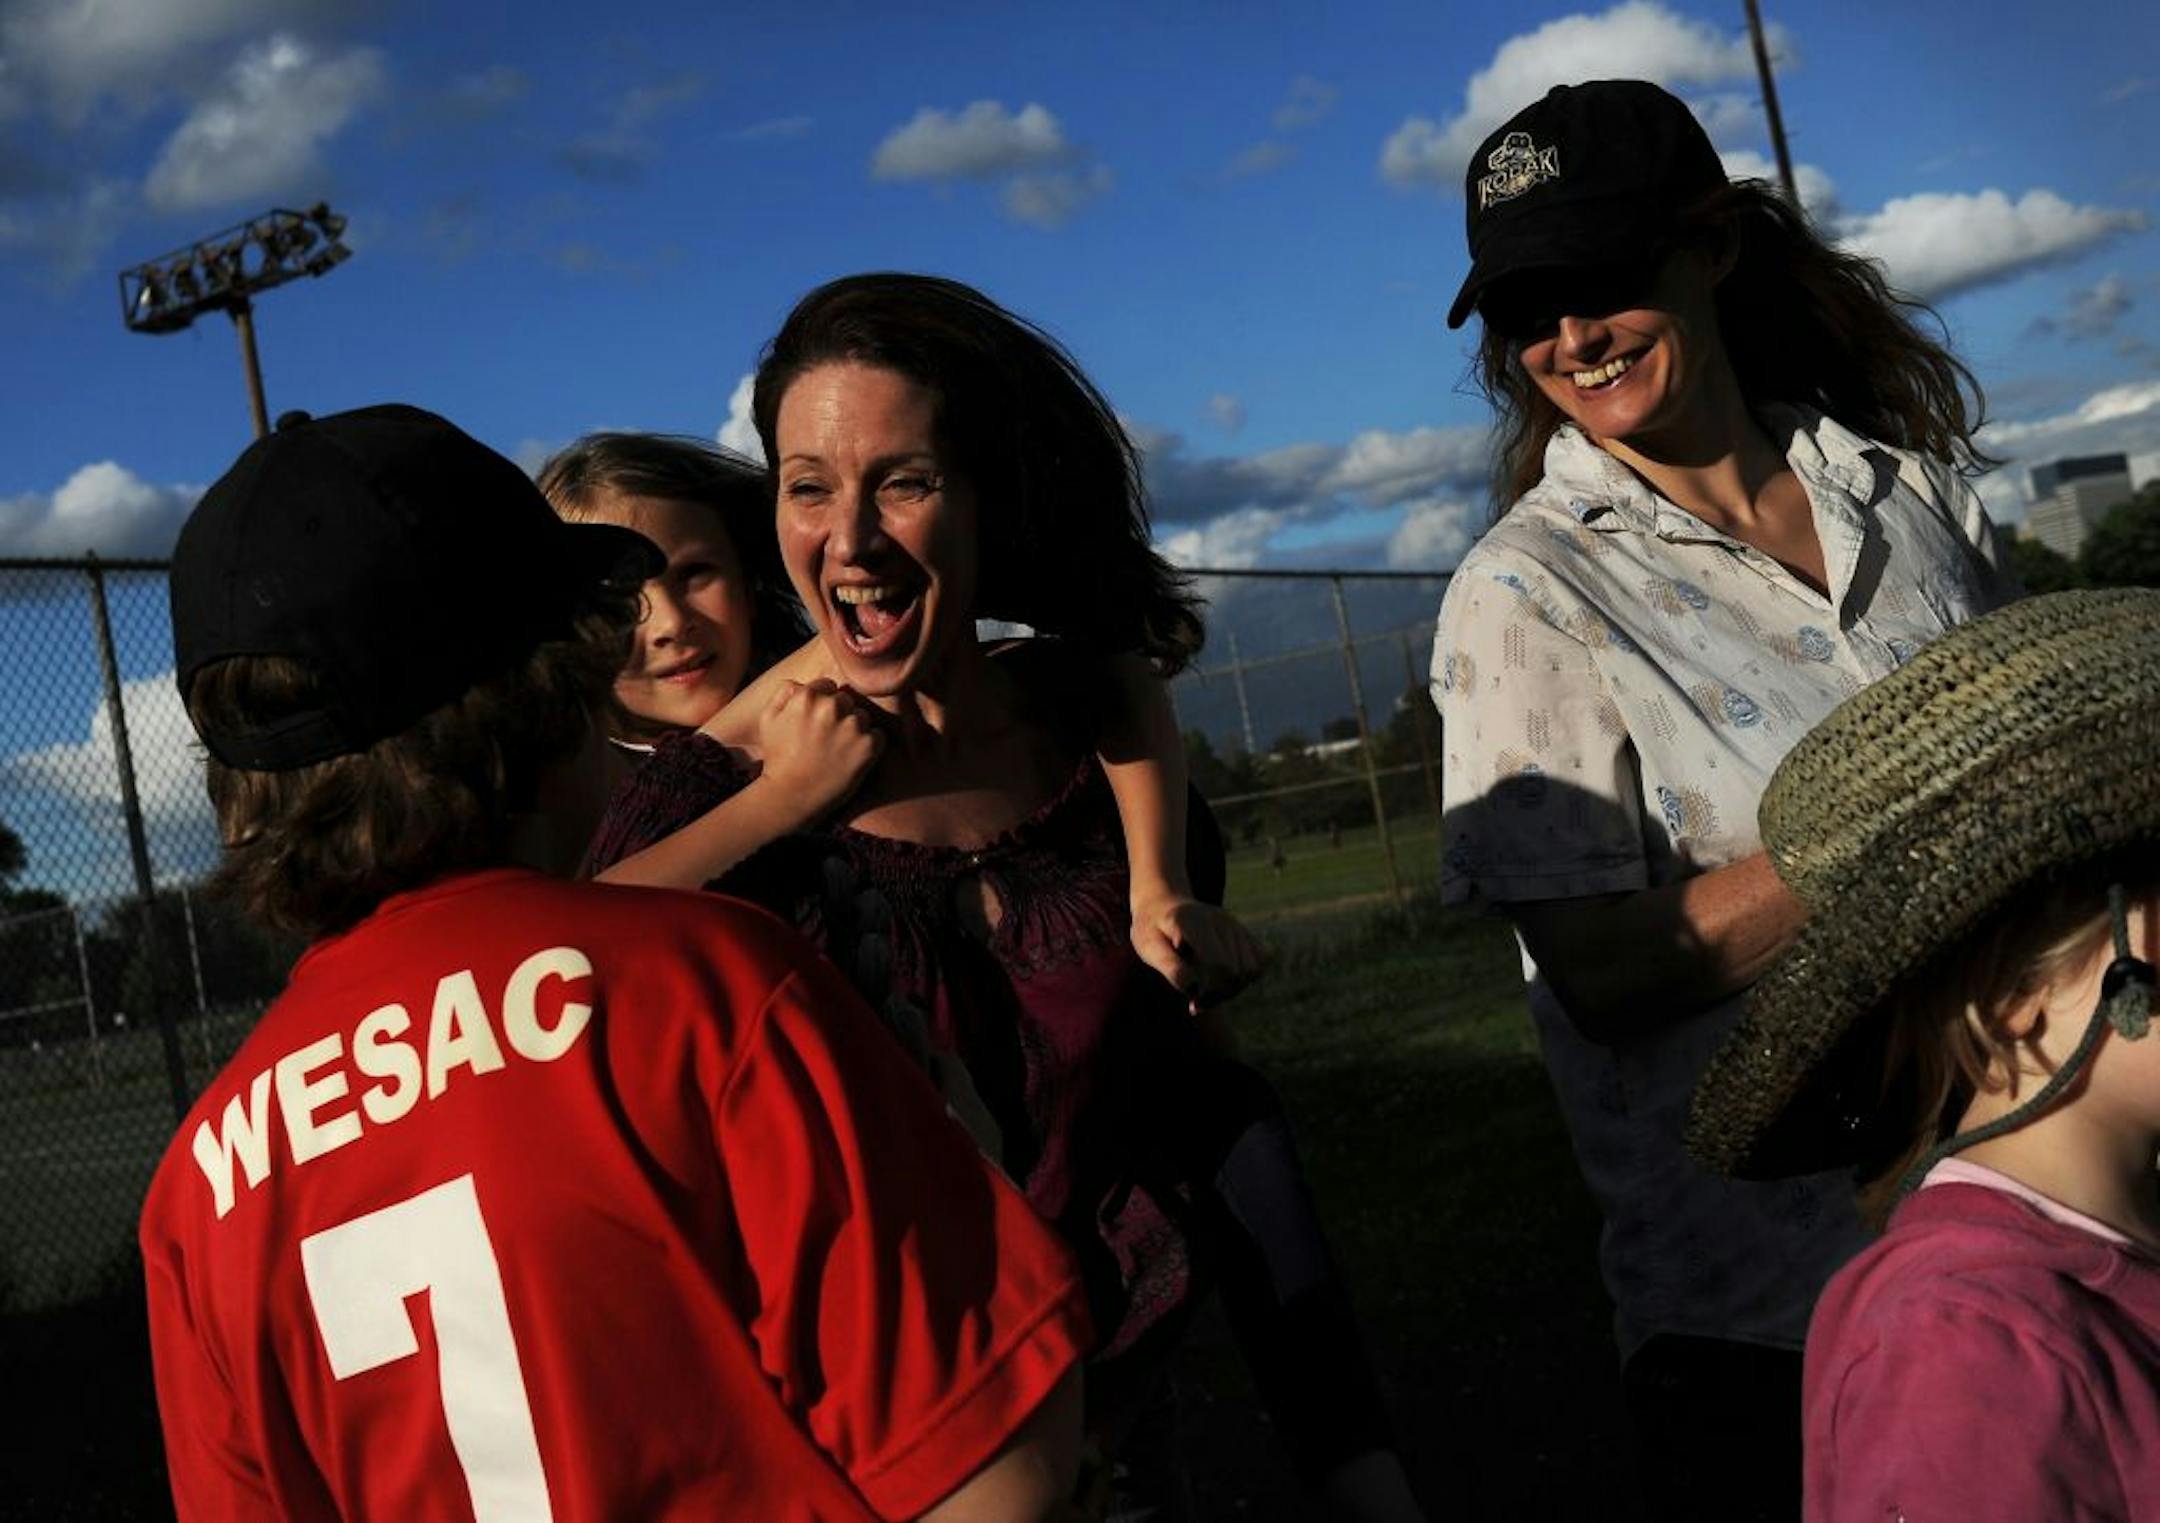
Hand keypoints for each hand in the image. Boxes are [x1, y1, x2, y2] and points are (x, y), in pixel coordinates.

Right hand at [751, 679, 883, 825]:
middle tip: (826, 740)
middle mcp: (831, 707)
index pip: (828, 686)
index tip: (816, 724)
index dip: (823, 704)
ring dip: (855, 730)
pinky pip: (877, 736)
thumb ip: (784, 692)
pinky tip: (851, 759)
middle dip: (840, 715)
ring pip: (863, 717)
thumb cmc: (778, 758)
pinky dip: (869, 746)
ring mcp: (852, 726)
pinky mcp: (868, 746)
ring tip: (837, 751)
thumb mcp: (768, 719)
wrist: (791, 796)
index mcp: (807, 697)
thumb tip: (802, 682)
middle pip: (847, 700)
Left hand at [1129, 894, 1263, 1012]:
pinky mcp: (1244, 932)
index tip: (1191, 997)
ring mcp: (1235, 924)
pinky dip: (1245, 979)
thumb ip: (1169, 966)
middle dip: (1219, 994)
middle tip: (1196, 1000)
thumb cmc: (1153, 931)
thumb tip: (1192, 988)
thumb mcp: (1149, 947)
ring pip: (1252, 971)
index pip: (1219, 965)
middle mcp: (1220, 919)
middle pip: (1237, 972)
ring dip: (1232, 989)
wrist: (1163, 906)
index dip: (1209, 990)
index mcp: (1194, 922)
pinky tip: (1222, 980)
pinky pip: (1260, 962)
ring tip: (1208, 991)